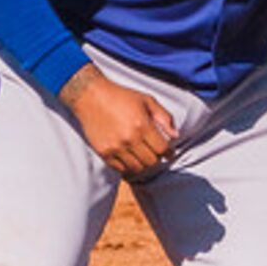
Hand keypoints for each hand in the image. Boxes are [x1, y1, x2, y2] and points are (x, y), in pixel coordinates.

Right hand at [62, 67, 177, 177]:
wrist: (91, 96)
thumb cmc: (121, 96)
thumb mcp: (147, 100)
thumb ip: (164, 117)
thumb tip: (176, 135)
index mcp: (142, 125)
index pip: (162, 149)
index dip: (169, 152)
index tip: (169, 153)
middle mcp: (129, 139)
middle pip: (151, 162)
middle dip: (156, 158)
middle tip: (155, 153)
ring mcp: (115, 148)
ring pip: (137, 168)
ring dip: (143, 163)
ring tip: (142, 155)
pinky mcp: (104, 152)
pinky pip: (121, 169)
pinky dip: (128, 166)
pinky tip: (129, 157)